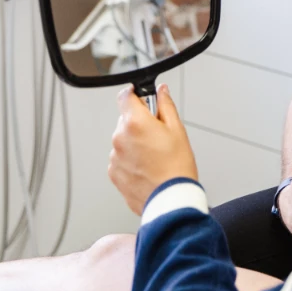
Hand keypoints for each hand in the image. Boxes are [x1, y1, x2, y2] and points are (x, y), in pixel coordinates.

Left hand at [109, 83, 198, 214]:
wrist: (170, 199)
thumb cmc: (176, 167)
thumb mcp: (177, 130)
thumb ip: (166, 105)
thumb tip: (161, 91)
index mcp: (135, 122)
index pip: (125, 96)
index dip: (134, 94)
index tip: (141, 98)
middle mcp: (120, 137)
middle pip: (126, 119)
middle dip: (139, 121)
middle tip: (158, 134)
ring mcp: (115, 156)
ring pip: (123, 139)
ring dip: (134, 142)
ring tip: (154, 155)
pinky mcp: (114, 172)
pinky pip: (121, 158)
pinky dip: (130, 159)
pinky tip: (147, 166)